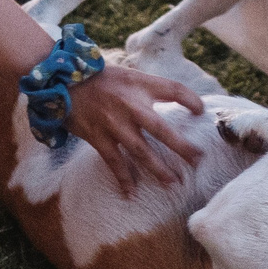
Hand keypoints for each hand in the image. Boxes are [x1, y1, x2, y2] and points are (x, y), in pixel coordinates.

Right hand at [66, 63, 205, 194]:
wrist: (66, 82)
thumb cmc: (103, 79)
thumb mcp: (131, 75)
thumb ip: (151, 88)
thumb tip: (178, 100)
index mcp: (140, 85)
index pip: (174, 90)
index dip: (191, 100)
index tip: (201, 112)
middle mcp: (130, 105)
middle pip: (162, 129)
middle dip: (181, 147)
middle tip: (198, 160)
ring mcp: (114, 124)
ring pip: (141, 151)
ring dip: (158, 169)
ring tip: (173, 183)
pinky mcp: (99, 138)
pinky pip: (115, 162)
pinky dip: (124, 179)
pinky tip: (132, 193)